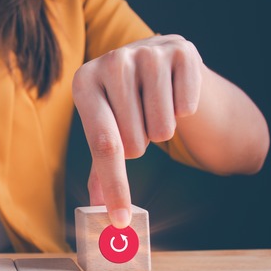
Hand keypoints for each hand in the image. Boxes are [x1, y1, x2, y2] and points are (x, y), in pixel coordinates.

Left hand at [72, 34, 203, 226]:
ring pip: (162, 129)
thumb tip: (96, 211)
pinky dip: (184, 110)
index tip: (121, 220)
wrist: (165, 66)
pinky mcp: (182, 50)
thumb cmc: (129, 107)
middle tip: (139, 123)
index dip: (115, 186)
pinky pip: (186, 108)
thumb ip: (101, 171)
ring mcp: (147, 51)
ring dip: (162, 129)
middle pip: (134, 142)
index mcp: (84, 82)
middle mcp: (112, 60)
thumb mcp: (108, 131)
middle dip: (141, 145)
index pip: (102, 145)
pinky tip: (175, 92)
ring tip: (155, 108)